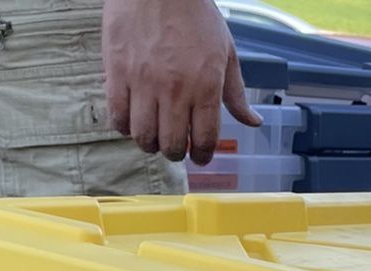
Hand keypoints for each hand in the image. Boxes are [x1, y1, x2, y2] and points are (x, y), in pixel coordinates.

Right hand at [103, 0, 260, 166]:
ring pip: (144, 136)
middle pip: (172, 145)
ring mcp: (144, 82)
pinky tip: (131, 121)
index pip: (205, 141)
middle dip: (176, 154)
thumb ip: (236, 93)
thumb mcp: (226, 51)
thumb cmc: (195, 14)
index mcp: (205, 87)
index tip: (200, 157)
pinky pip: (117, 115)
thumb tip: (253, 122)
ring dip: (150, 144)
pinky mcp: (117, 72)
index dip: (203, 156)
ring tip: (153, 136)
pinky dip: (124, 127)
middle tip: (175, 148)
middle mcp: (176, 90)